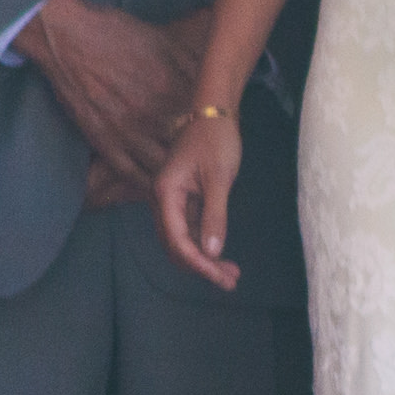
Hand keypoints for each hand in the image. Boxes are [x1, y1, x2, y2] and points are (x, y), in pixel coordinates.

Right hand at [15, 0, 198, 184]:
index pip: (203, 120)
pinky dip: (146, 184)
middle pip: (187, 149)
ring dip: (176, 178)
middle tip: (209, 168)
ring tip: (189, 187)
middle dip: (199, 159)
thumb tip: (209, 75)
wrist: (69, 39)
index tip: (220, 137)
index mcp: (172, 89)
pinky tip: (157, 190)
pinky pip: (131, 173)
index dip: (213, 131)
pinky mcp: (105, 142)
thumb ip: (188, 62)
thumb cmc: (116, 34)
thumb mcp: (162, 41)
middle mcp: (153, 115)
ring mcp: (129, 132)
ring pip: (162, 168)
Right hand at [152, 106, 245, 291]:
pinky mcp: (184, 199)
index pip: (177, 239)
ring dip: (204, 260)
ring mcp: (173, 200)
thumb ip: (214, 216)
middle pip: (175, 245)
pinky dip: (205, 244)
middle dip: (201, 267)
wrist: (215, 113)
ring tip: (231, 275)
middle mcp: (163, 199)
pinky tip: (222, 256)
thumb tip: (211, 252)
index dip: (197, 263)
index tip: (219, 276)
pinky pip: (189, 230)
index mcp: (166, 193)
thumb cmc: (217, 139)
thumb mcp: (220, 178)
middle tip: (230, 282)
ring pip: (182, 240)